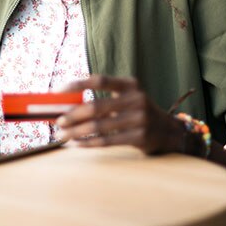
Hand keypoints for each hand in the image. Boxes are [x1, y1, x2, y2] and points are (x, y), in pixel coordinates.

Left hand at [54, 74, 181, 153]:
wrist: (167, 131)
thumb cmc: (137, 111)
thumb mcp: (126, 98)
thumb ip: (103, 99)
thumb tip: (67, 106)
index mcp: (130, 84)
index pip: (99, 80)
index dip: (77, 85)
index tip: (57, 91)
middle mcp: (136, 99)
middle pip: (96, 107)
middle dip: (73, 115)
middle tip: (57, 121)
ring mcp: (139, 119)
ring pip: (99, 127)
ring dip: (76, 132)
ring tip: (61, 135)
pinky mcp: (140, 137)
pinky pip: (107, 141)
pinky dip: (87, 143)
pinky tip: (75, 144)